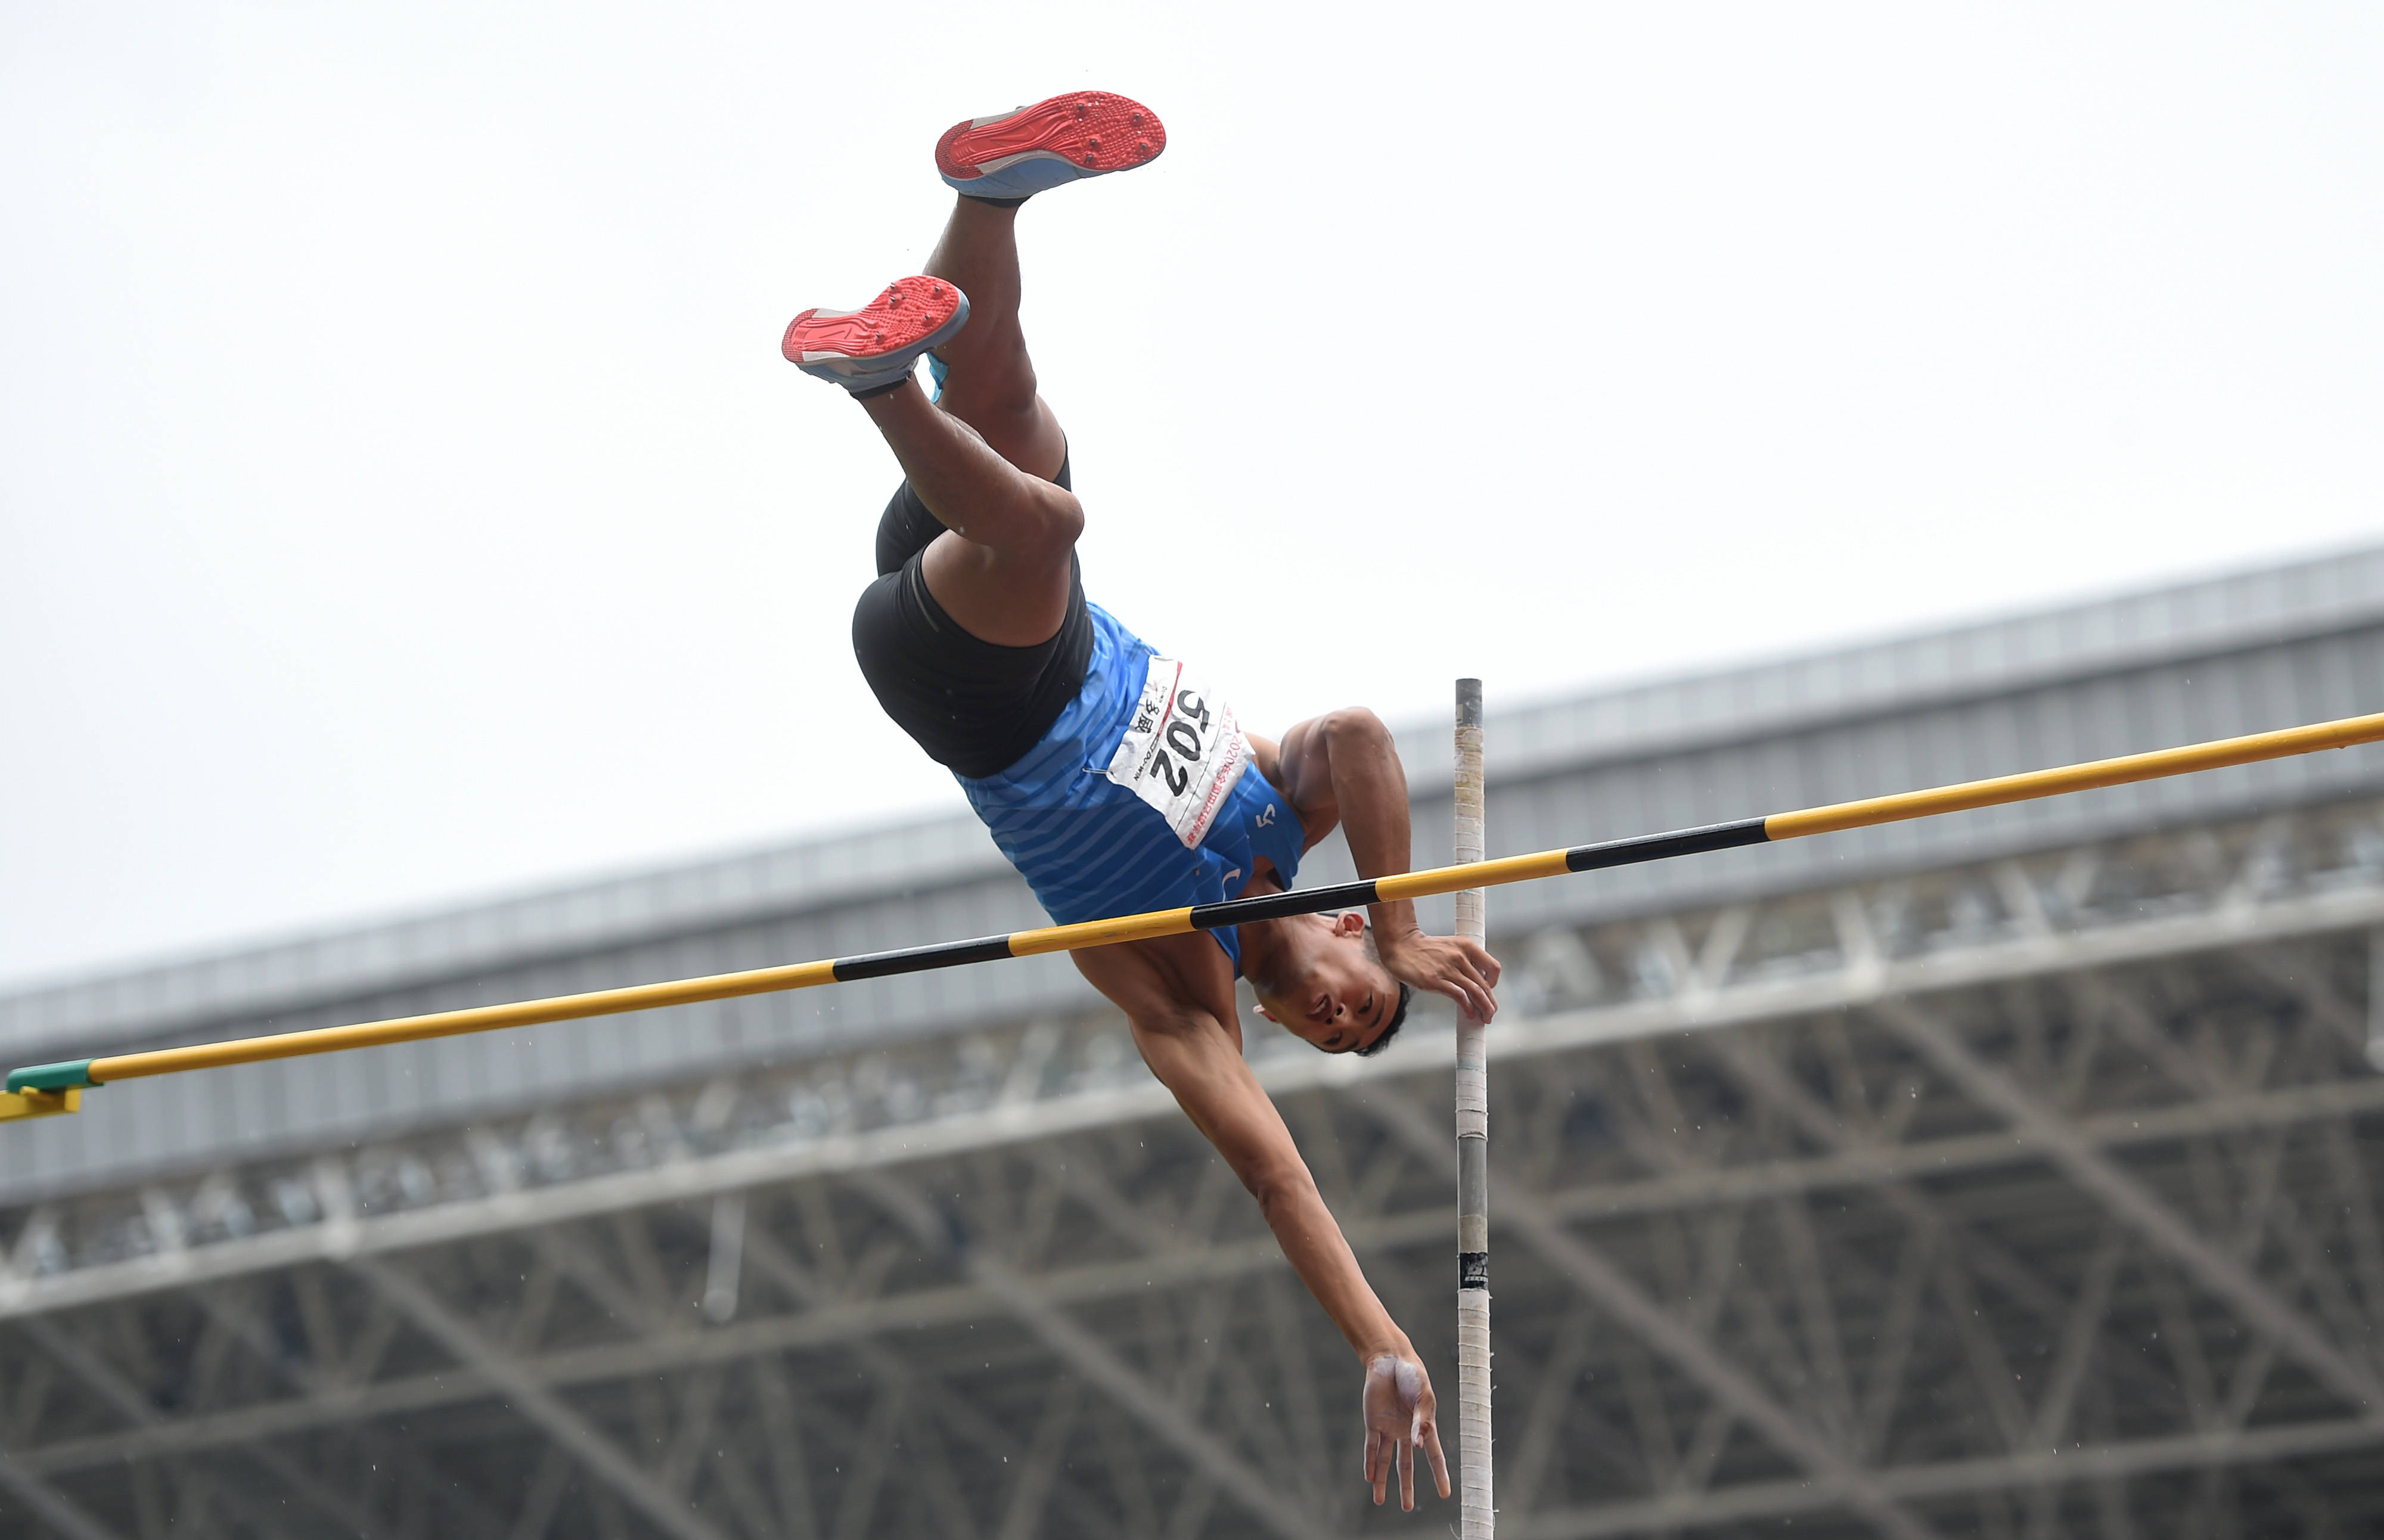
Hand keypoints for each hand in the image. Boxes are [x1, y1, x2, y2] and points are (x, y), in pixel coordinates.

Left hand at [1361, 1352, 1449, 1508]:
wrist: (1390, 1360)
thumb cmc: (1413, 1376)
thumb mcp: (1424, 1397)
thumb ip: (1422, 1420)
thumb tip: (1419, 1445)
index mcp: (1424, 1426)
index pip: (1434, 1455)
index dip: (1439, 1475)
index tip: (1445, 1495)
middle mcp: (1406, 1432)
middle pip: (1406, 1465)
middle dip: (1407, 1487)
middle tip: (1407, 1508)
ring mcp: (1388, 1428)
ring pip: (1386, 1460)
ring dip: (1382, 1480)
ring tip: (1379, 1500)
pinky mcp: (1373, 1423)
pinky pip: (1371, 1447)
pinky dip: (1370, 1462)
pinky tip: (1369, 1478)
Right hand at [1378, 931, 1501, 1021]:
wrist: (1401, 946)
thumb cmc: (1423, 949)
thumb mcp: (1450, 947)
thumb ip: (1463, 961)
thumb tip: (1474, 981)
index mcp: (1466, 946)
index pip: (1493, 966)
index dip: (1494, 982)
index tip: (1490, 991)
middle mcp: (1460, 956)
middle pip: (1484, 984)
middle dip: (1490, 1002)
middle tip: (1491, 1013)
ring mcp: (1448, 969)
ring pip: (1476, 992)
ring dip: (1484, 1008)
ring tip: (1485, 1018)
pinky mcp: (1436, 981)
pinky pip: (1459, 996)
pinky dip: (1468, 1008)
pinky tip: (1469, 1014)